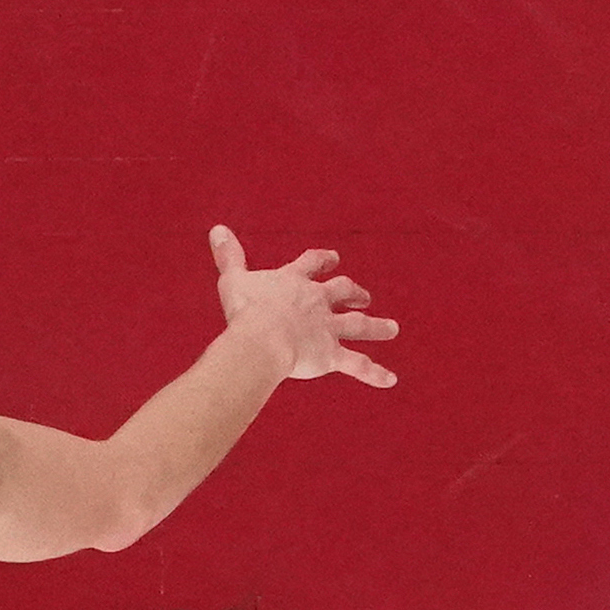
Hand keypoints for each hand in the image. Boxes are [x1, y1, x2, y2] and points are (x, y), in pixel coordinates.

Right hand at [208, 226, 399, 387]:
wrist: (261, 338)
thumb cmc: (245, 309)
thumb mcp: (233, 278)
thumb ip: (228, 255)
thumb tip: (217, 229)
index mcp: (294, 282)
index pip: (312, 264)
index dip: (323, 260)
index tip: (334, 258)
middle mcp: (317, 302)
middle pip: (342, 292)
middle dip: (354, 293)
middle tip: (364, 297)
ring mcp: (326, 329)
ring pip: (358, 326)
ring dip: (377, 327)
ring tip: (392, 329)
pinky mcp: (330, 355)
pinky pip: (357, 365)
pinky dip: (374, 373)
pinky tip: (391, 380)